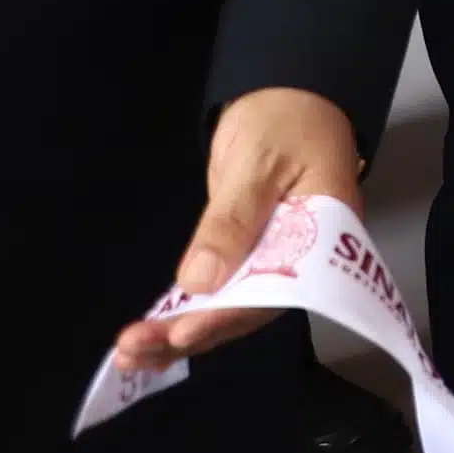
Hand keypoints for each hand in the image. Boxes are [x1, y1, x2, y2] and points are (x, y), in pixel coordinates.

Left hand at [112, 90, 365, 374]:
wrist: (288, 98)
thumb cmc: (285, 120)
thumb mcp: (258, 161)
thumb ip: (232, 219)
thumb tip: (199, 280)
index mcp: (323, 237)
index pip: (276, 289)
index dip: (228, 314)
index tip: (182, 331)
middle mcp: (300, 260)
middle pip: (248, 310)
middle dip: (192, 333)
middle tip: (136, 350)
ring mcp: (272, 260)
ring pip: (228, 309)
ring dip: (179, 334)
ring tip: (129, 354)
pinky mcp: (246, 256)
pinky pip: (218, 293)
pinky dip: (184, 314)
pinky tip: (151, 335)